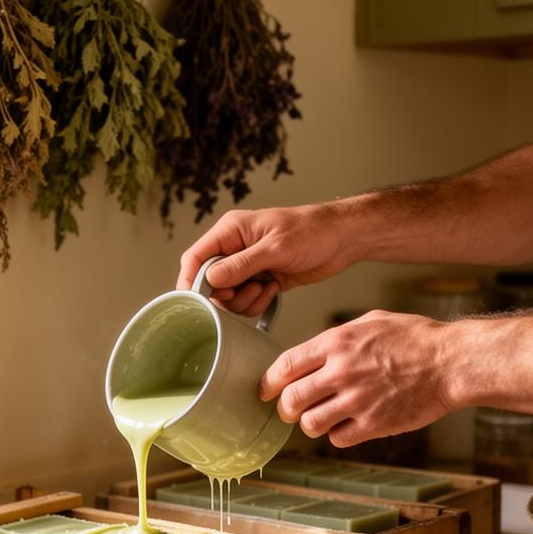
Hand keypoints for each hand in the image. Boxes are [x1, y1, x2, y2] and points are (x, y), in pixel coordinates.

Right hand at [176, 205, 354, 316]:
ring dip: (244, 301)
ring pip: (227, 296)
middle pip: (209, 283)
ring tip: (265, 288)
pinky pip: (246, 301)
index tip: (199, 300)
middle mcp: (234, 249)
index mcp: (231, 231)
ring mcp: (247, 266)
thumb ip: (241, 264)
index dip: (192, 281)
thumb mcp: (275, 247)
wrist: (341, 239)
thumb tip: (210, 278)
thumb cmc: (312, 231)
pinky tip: (274, 289)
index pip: (195, 258)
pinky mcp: (259, 280)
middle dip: (227, 295)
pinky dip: (257, 302)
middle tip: (249, 290)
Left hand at [261, 310, 452, 446]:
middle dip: (285, 408)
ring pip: (310, 424)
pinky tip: (347, 426)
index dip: (269, 382)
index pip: (285, 366)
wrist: (451, 362)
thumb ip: (337, 338)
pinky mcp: (374, 424)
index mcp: (336, 343)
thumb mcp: (370, 322)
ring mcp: (357, 400)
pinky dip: (337, 435)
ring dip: (310, 424)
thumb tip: (312, 353)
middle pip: (291, 400)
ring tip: (320, 418)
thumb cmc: (415, 339)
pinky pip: (338, 438)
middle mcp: (341, 371)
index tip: (265, 390)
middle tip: (289, 410)